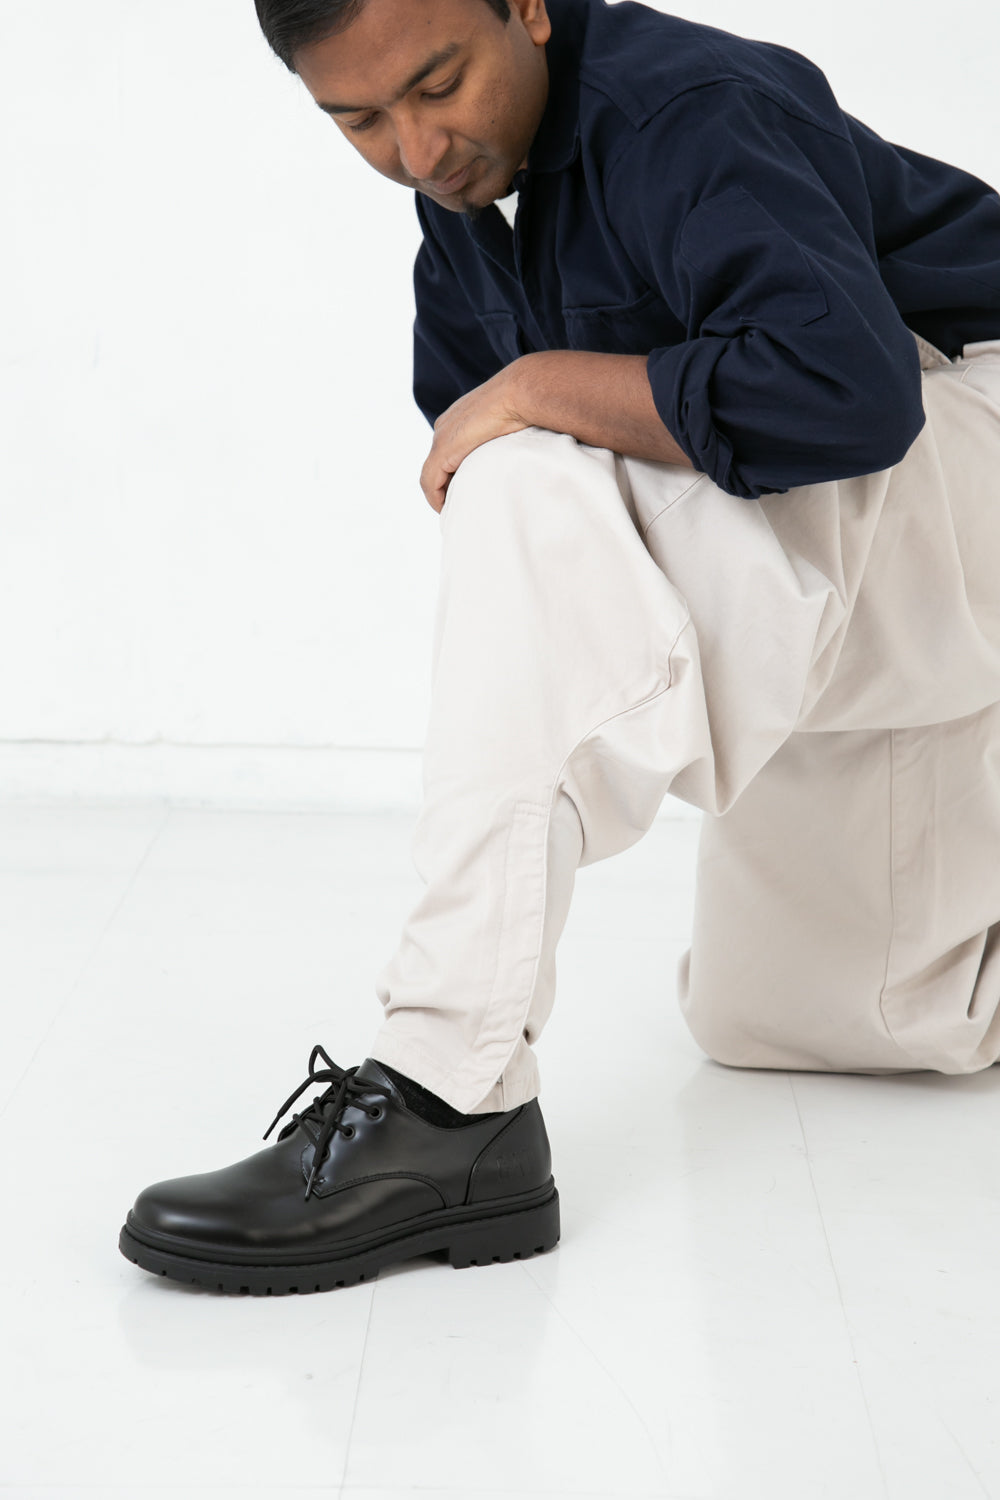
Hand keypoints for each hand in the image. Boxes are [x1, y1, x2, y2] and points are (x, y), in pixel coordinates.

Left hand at [421, 362, 528, 513]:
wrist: (521, 392)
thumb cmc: (526, 405)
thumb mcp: (512, 425)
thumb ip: (506, 439)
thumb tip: (522, 455)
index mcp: (459, 420)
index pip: (448, 454)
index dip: (454, 476)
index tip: (467, 493)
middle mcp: (444, 427)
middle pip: (437, 466)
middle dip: (447, 488)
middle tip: (461, 507)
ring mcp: (441, 438)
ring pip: (431, 476)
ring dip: (440, 497)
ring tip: (455, 513)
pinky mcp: (443, 450)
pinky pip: (429, 482)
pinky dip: (435, 499)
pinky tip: (446, 510)